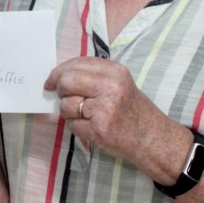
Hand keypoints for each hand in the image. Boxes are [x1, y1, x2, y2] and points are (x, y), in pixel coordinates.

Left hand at [45, 56, 164, 162]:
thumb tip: (61, 75)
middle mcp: (110, 87)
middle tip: (64, 97)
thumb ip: (94, 75)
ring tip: (85, 115)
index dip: (59, 72)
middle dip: (60, 90)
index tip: (51, 81)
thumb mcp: (120, 83)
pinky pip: (72, 124)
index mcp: (114, 71)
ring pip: (66, 104)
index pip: (77, 63)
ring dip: (68, 112)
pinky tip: (91, 127)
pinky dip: (76, 127)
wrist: (152, 138)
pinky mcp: (99, 129)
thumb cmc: (133, 110)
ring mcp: (104, 108)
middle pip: (67, 81)